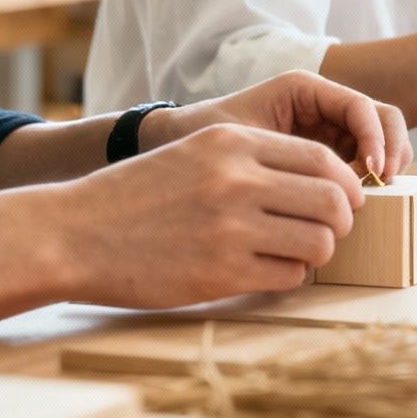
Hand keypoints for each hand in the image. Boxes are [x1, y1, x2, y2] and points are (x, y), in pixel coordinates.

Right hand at [54, 123, 364, 307]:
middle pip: (333, 200)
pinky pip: (289, 275)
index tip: (343, 200)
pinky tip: (265, 270)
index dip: (344, 183)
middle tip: (327, 231)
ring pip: (319, 241)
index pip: (323, 159)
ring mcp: (231, 227)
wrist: (72, 234)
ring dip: (317, 252)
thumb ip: (254, 161)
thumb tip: (324, 182)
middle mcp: (237, 179)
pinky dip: (288, 275)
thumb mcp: (195, 153)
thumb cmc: (136, 196)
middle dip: (341, 220)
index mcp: (233, 142)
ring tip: (295, 253)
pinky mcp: (221, 273)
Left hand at [144, 69, 410, 180]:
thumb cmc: (199, 136)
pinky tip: (351, 204)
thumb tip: (332, 185)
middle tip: (382, 186)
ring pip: (378, 141)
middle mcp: (321, 105)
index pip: (362, 107)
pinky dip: (366, 180)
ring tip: (370, 197)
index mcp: (305, 89)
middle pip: (381, 119)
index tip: (374, 172)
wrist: (171, 144)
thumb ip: (281, 156)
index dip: (377, 139)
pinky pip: (360, 161)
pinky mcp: (322, 155)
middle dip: (391, 150)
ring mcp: (324, 130)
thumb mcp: (237, 140)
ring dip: (383, 166)